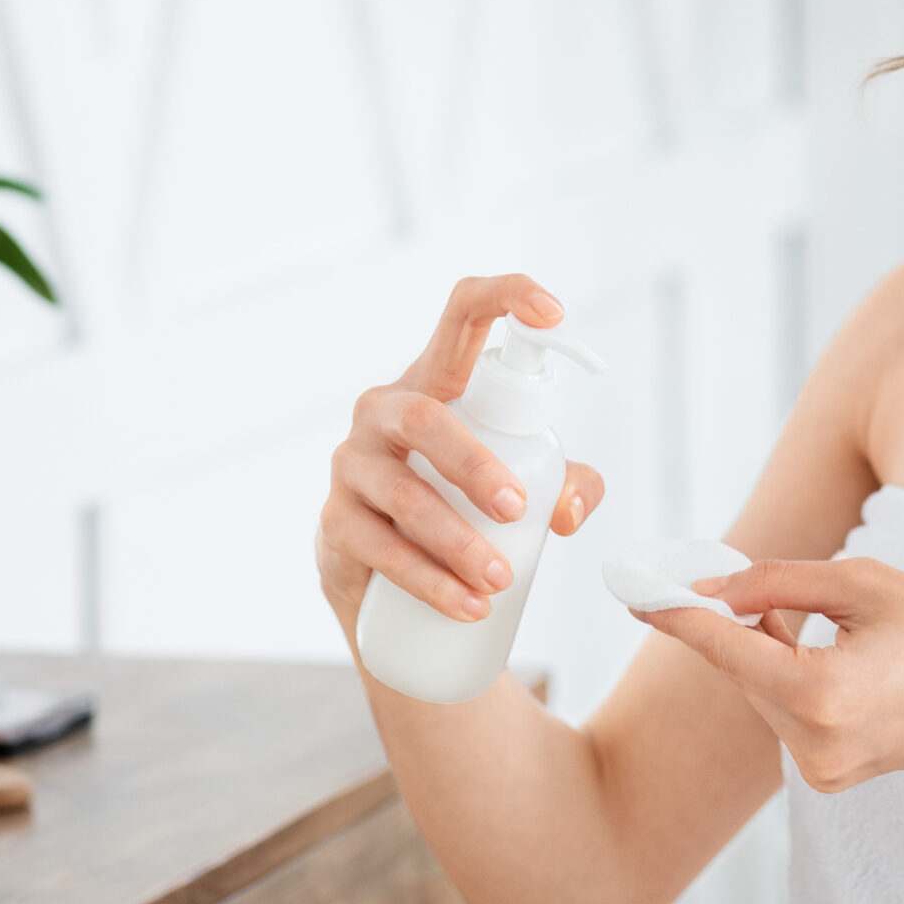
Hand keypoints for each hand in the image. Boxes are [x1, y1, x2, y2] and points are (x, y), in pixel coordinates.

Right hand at [317, 273, 608, 633]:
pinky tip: (467, 606)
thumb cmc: (464, 508)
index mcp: (435, 382)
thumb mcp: (523, 488)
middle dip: (473, 462)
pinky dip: (428, 581)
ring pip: (401, 493)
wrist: (390, 582)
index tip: (555, 312)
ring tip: (501, 580)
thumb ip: (565, 484)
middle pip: (424, 416)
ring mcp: (352, 465)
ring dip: (456, 541)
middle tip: (519, 509)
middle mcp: (384, 411)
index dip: (506, 296)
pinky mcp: (336, 522)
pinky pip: (379, 548)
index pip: (461, 315)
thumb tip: (567, 509)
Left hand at [630, 557, 903, 788]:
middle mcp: (810, 742)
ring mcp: (819, 769)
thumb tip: (715, 586)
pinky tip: (844, 659)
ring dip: (773, 649)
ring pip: (762, 690)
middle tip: (756, 580)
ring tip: (843, 625)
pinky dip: (794, 678)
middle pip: (742, 668)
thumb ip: (780, 582)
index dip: (674, 614)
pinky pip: (786, 713)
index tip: (633, 591)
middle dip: (739, 622)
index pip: (723, 647)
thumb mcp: (868, 584)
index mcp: (819, 692)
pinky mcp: (829, 776)